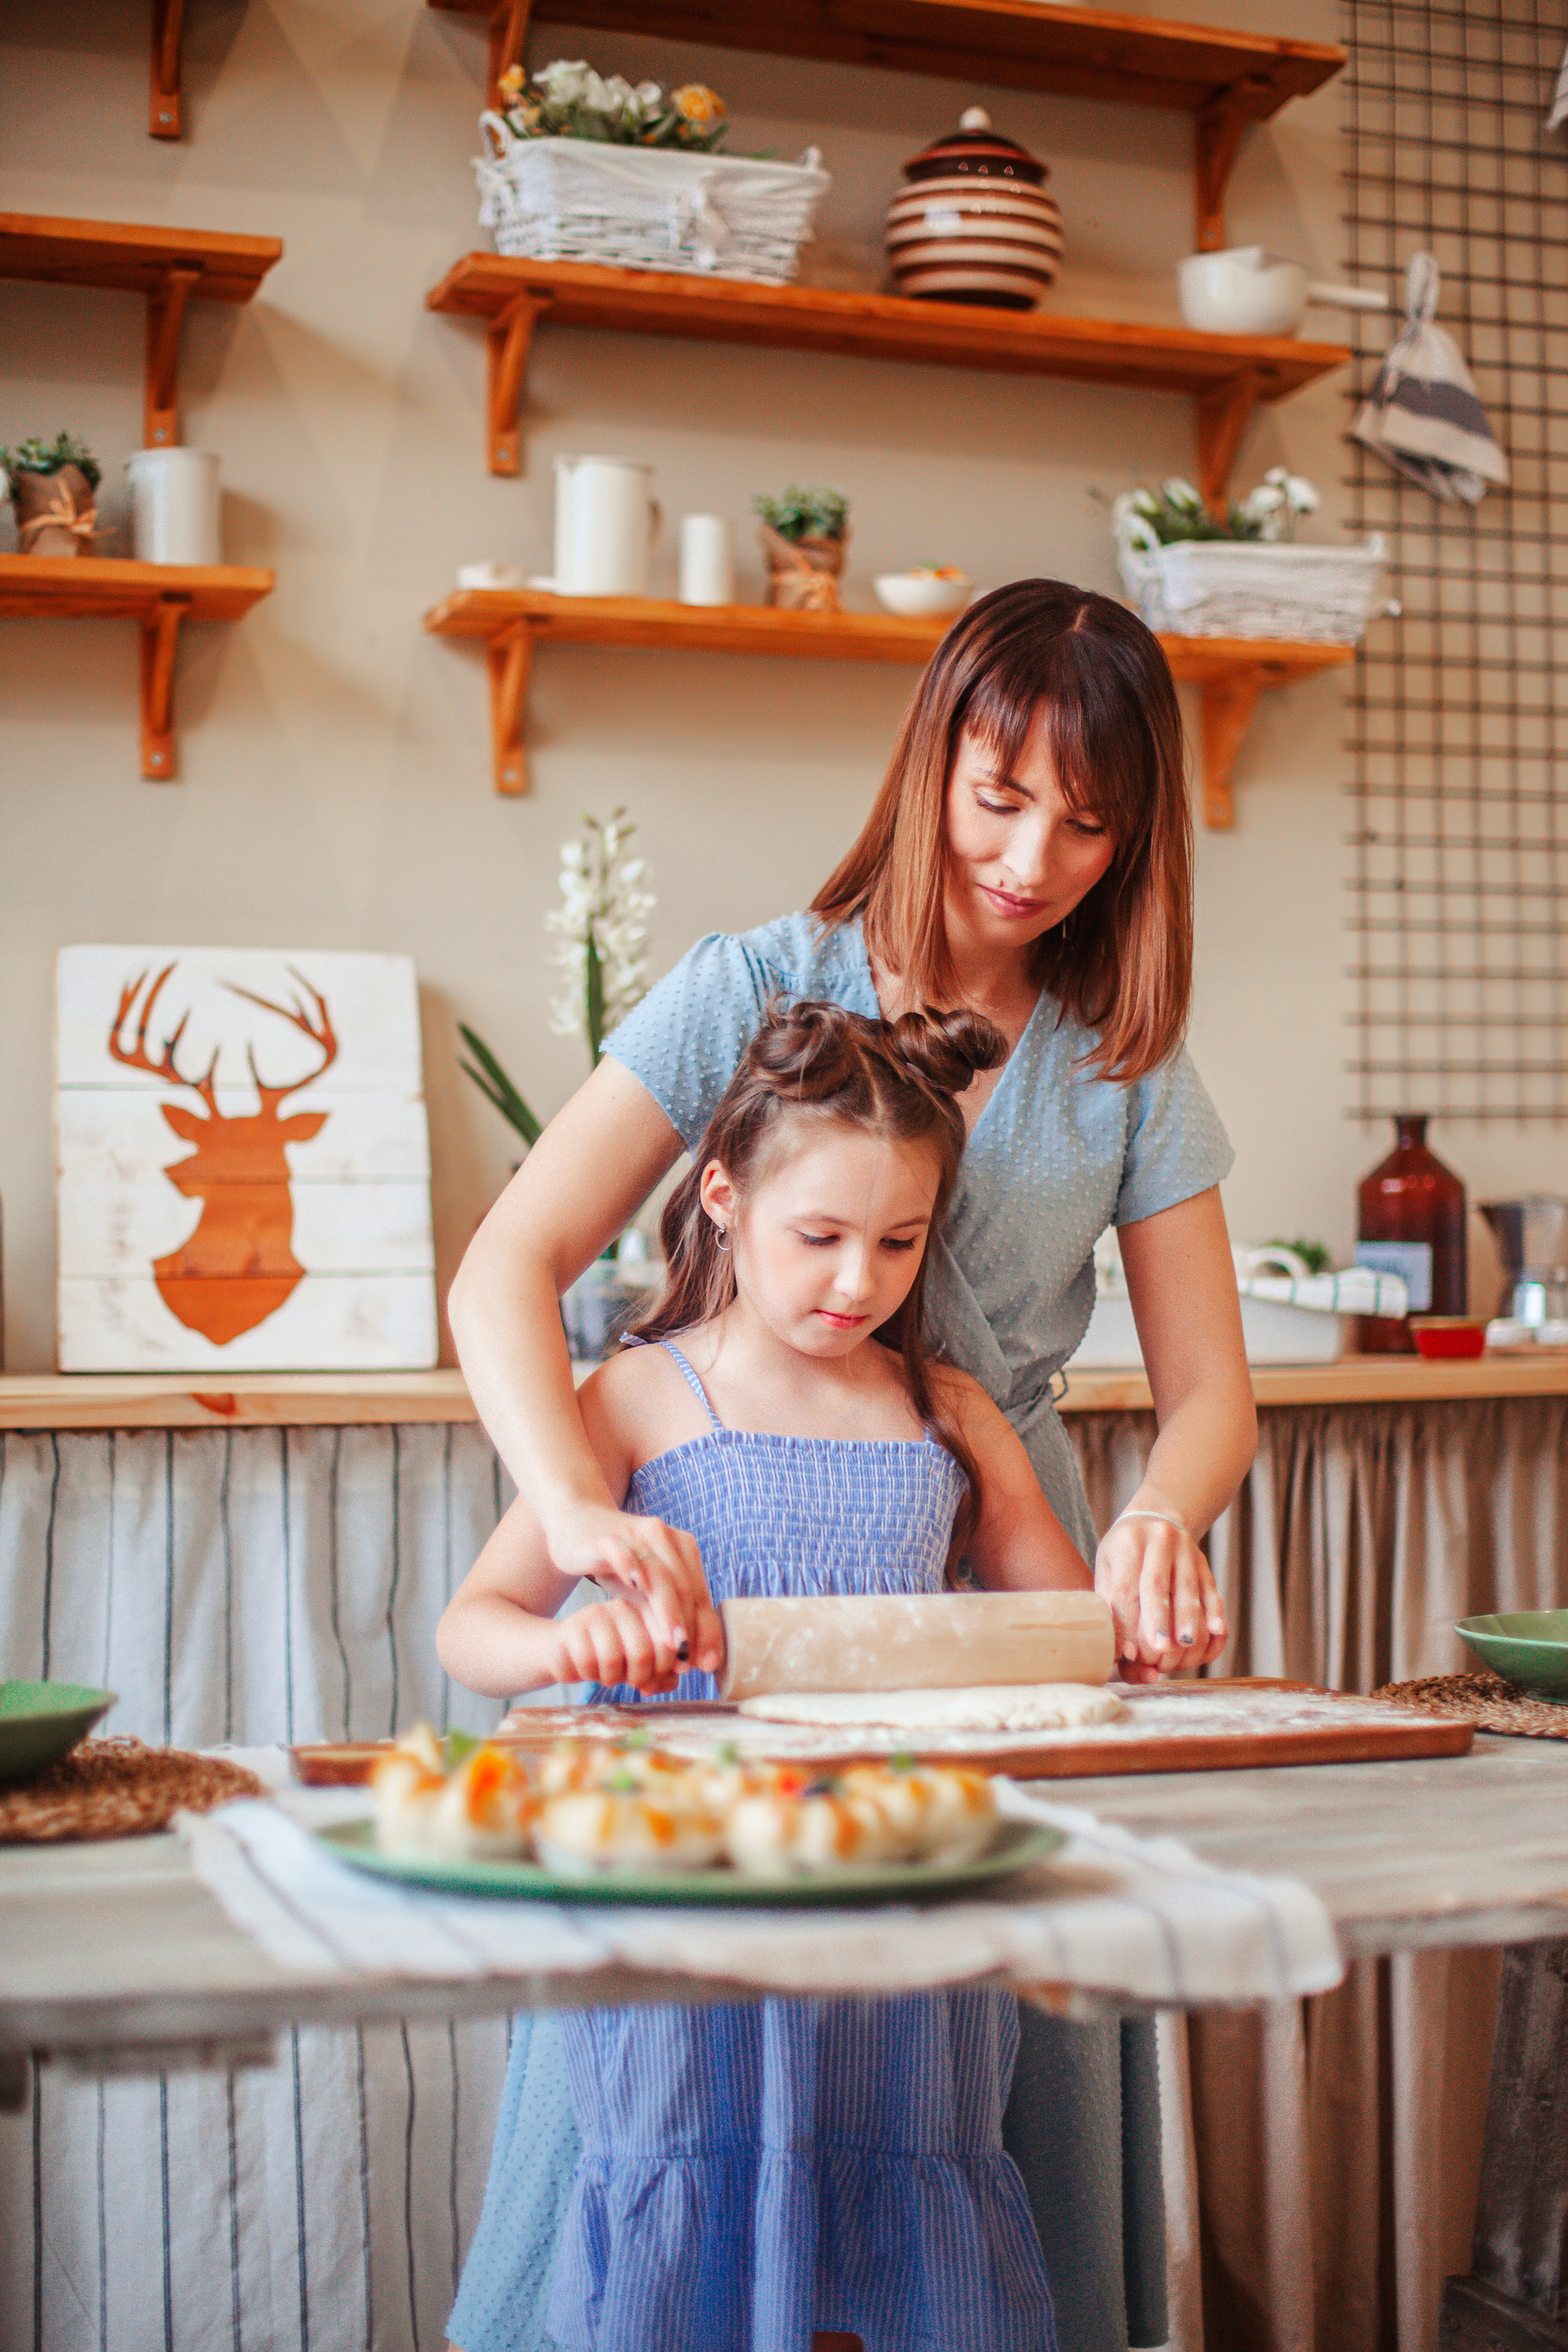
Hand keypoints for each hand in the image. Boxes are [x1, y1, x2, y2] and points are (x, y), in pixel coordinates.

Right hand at [544, 1499, 724, 1675]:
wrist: (577, 1519)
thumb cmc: (618, 1561)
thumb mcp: (646, 1587)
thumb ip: (669, 1613)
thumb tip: (694, 1658)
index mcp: (681, 1546)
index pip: (698, 1593)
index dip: (705, 1628)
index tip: (706, 1662)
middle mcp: (663, 1536)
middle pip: (683, 1585)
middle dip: (689, 1625)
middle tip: (688, 1658)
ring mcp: (635, 1534)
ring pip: (658, 1573)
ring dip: (668, 1609)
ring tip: (673, 1640)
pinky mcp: (606, 1538)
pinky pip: (622, 1553)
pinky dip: (632, 1568)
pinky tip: (637, 1586)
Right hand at [551, 1591, 687, 1694]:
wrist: (568, 1652)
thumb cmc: (612, 1658)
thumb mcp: (643, 1665)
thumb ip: (667, 1669)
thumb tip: (684, 1668)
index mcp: (648, 1610)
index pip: (669, 1641)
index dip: (665, 1669)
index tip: (655, 1679)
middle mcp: (624, 1606)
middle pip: (641, 1653)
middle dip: (639, 1678)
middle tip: (634, 1683)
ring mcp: (596, 1613)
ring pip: (611, 1659)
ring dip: (611, 1679)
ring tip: (609, 1675)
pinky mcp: (572, 1627)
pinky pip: (586, 1663)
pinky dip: (589, 1676)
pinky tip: (588, 1670)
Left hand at [1094, 1512, 1226, 1681]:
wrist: (1155, 1520)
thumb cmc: (1124, 1552)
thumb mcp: (1108, 1567)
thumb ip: (1111, 1603)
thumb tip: (1123, 1650)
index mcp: (1128, 1542)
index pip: (1126, 1588)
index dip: (1127, 1622)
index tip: (1129, 1652)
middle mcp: (1158, 1540)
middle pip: (1157, 1585)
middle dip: (1158, 1621)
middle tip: (1159, 1650)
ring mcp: (1185, 1548)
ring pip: (1188, 1588)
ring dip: (1188, 1620)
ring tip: (1185, 1645)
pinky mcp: (1203, 1561)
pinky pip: (1210, 1588)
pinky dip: (1215, 1611)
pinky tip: (1216, 1629)